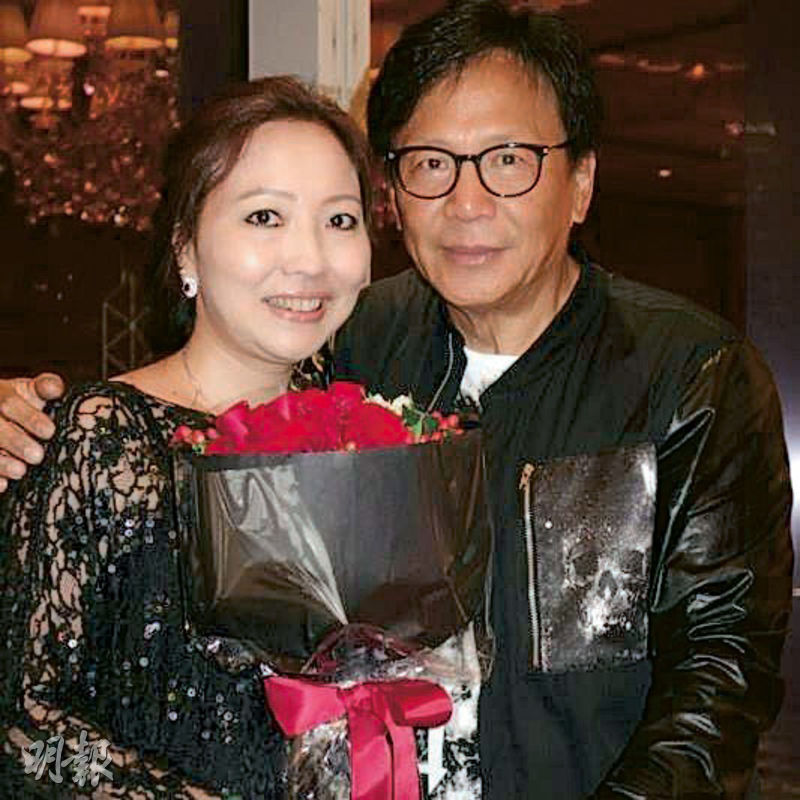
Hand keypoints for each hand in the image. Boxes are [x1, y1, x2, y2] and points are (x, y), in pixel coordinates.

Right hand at [0, 373, 64, 490]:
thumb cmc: (20, 403)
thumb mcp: (30, 390)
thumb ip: (45, 386)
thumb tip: (55, 388)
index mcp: (0, 394)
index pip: (9, 402)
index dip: (28, 417)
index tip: (49, 432)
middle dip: (15, 441)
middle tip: (37, 456)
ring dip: (1, 462)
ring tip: (20, 471)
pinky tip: (2, 484)